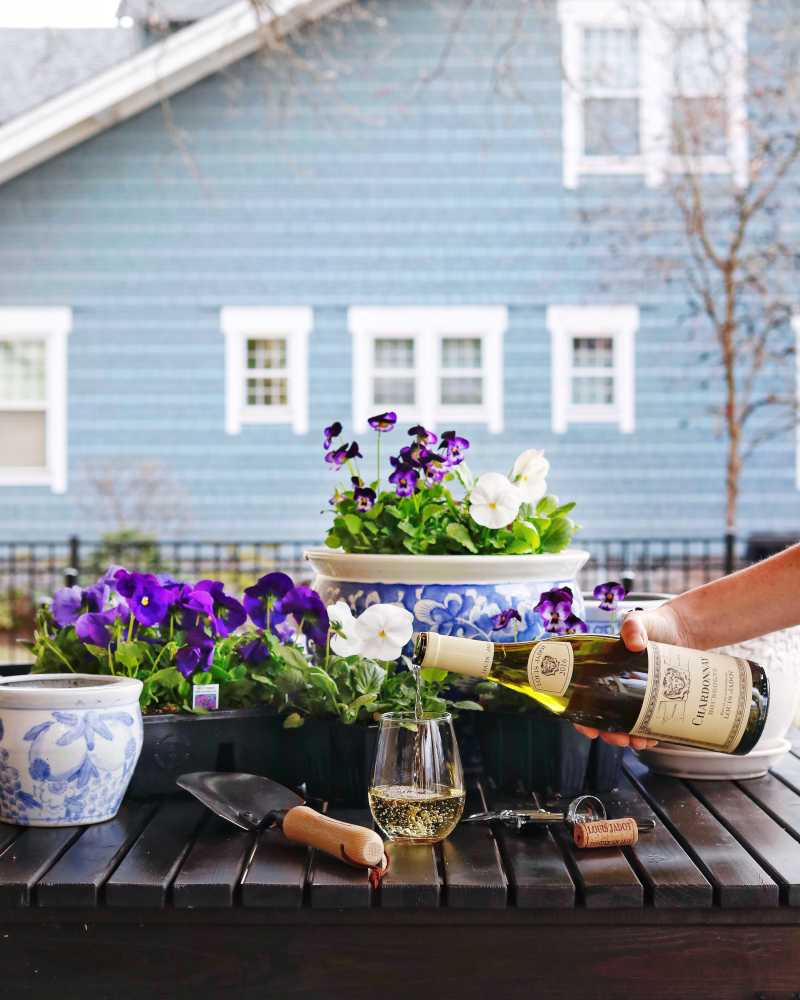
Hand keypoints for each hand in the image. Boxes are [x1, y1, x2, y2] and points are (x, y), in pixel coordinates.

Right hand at [573, 605, 685, 749]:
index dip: (581, 715)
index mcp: (604, 669)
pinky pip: (650, 723)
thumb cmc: (656, 624)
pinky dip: (649, 734)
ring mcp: (638, 695)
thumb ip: (633, 626)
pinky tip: (652, 738)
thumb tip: (634, 643)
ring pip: (627, 724)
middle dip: (608, 732)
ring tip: (637, 742)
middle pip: (605, 716)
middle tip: (617, 738)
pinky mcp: (658, 700)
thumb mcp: (639, 620)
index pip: (585, 695)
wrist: (684, 629)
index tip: (586, 728)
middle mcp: (618, 685)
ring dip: (628, 738)